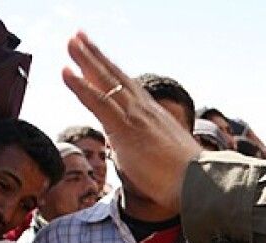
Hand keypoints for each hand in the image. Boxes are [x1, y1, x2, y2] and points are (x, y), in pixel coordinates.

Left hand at [61, 31, 201, 211]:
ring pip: (107, 82)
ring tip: (71, 41)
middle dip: (96, 57)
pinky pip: (99, 102)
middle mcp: (145, 111)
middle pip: (117, 78)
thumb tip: (137, 157)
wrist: (199, 183)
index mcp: (154, 117)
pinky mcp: (127, 128)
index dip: (112, 73)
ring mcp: (136, 117)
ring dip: (86, 60)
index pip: (129, 90)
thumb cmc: (186, 179)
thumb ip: (149, 152)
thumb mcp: (166, 160)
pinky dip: (81, 86)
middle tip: (80, 37)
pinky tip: (66, 71)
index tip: (99, 59)